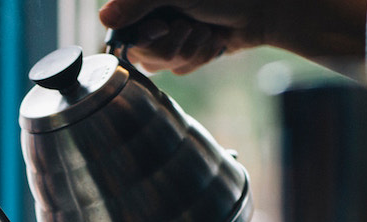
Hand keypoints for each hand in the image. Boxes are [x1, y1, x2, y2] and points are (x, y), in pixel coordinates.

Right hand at [99, 0, 265, 73]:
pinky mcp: (186, 50)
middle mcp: (153, 16)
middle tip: (189, 26)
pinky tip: (212, 41)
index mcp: (145, 1)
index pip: (121, 32)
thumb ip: (137, 3)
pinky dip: (199, 57)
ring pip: (163, 65)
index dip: (142, 38)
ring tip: (205, 31)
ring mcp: (170, 35)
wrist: (262, 8)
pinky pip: (181, 69)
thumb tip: (103, 17)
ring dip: (189, 51)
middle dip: (171, 46)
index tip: (162, 27)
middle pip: (142, 55)